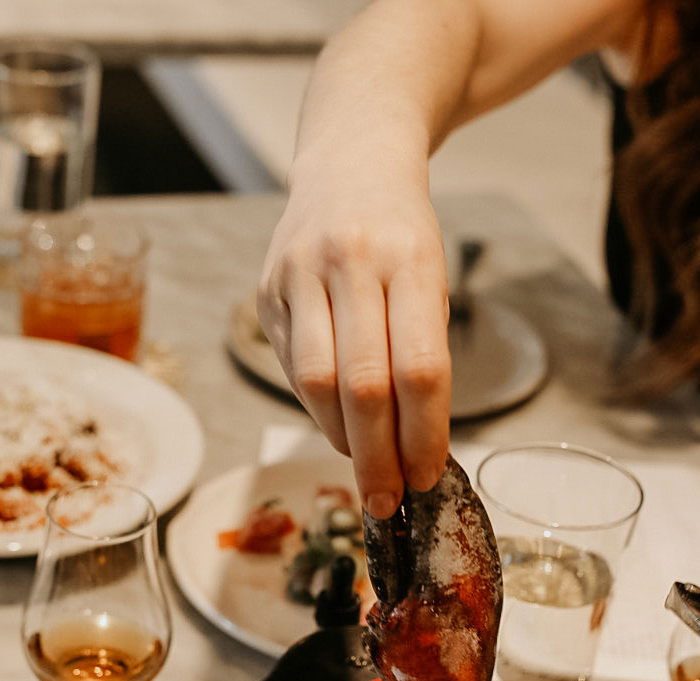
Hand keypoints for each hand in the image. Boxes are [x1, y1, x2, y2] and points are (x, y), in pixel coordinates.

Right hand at [257, 158, 450, 517]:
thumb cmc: (401, 233)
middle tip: (390, 500)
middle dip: (379, 456)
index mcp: (409, 257)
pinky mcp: (268, 290)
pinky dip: (318, 409)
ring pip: (317, 382)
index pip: (419, 367)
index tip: (429, 475)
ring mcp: (300, 273)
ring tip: (367, 470)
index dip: (424, 433)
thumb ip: (421, 350)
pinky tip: (339, 425)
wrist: (350, 162)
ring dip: (343, 440)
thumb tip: (415, 445)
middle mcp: (350, 261)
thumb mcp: (431, 276)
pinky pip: (291, 368)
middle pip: (364, 385)